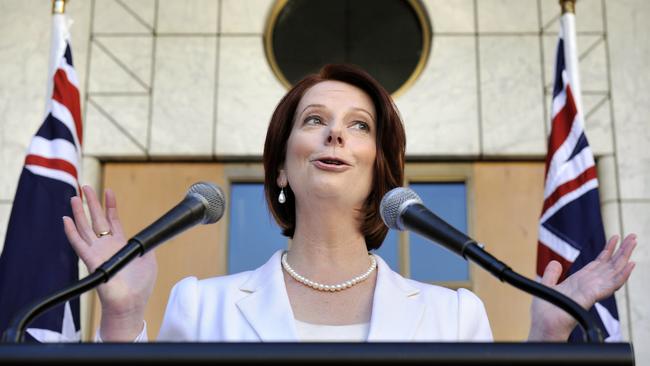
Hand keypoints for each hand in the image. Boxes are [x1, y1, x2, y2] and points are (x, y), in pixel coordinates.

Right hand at [63, 185, 157, 340]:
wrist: (131, 303)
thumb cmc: (140, 285)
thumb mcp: (148, 259)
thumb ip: (146, 244)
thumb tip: (153, 235)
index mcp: (120, 244)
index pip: (113, 220)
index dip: (110, 206)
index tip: (109, 191)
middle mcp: (106, 246)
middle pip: (96, 220)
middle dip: (91, 202)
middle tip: (85, 186)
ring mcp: (97, 253)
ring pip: (85, 228)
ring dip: (78, 212)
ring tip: (73, 197)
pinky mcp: (92, 261)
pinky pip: (79, 244)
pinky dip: (71, 232)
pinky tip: (66, 220)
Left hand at [528, 234, 635, 340]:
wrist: (545, 328)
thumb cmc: (546, 314)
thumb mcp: (547, 288)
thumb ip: (552, 275)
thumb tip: (556, 263)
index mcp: (580, 281)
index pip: (598, 264)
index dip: (607, 250)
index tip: (615, 237)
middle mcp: (589, 285)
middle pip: (610, 265)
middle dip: (621, 250)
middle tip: (633, 236)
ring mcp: (592, 290)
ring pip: (613, 271)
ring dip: (625, 257)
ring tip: (634, 242)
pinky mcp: (590, 296)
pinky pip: (610, 285)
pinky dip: (622, 276)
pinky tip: (630, 265)